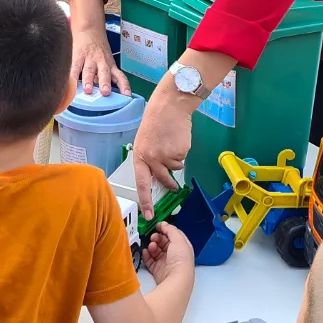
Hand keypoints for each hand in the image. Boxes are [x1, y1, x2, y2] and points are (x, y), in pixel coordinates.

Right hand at [70, 20, 128, 97]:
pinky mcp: (77, 56)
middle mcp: (101, 62)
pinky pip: (74, 67)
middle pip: (104, 73)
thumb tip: (106, 95)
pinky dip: (72, 75)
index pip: (120, 76)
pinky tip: (70, 83)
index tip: (127, 96)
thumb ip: (105, 76)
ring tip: (88, 90)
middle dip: (105, 83)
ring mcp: (89, 59)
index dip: (124, 86)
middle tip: (105, 92)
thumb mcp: (106, 61)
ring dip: (89, 81)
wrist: (89, 29)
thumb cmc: (98, 49)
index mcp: (110, 65)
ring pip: (89, 71)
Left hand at [133, 87, 191, 215]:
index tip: (148, 215)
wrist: (169, 106)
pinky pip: (182, 159)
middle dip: (170, 184)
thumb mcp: (145, 141)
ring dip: (176, 160)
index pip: (142, 184)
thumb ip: (148, 159)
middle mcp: (153, 159)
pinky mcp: (181, 152)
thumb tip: (155, 175)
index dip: (145, 201)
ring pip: (175, 168)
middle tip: (174, 187)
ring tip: (172, 143)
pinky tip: (177, 139)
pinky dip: (182, 152)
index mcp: (140, 156)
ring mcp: (167, 156)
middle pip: (163, 180)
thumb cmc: (155, 122)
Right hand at [142, 221, 194, 284]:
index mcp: (182, 247)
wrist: (176, 278)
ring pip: (156, 251)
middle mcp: (175, 255)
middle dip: (157, 238)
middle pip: (163, 243)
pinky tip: (146, 252)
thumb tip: (164, 224)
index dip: (165, 229)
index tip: (157, 226)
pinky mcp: (158, 270)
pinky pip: (150, 261)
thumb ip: (170, 229)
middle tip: (153, 237)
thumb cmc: (181, 260)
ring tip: (151, 246)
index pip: (173, 235)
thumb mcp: (178, 239)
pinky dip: (146, 256)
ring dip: (152, 246)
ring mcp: (166, 263)